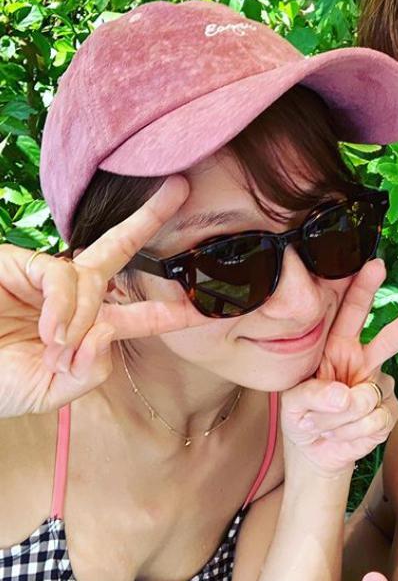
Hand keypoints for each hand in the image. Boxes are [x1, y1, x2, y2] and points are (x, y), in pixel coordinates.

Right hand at [0, 176, 208, 416]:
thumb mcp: (49, 391)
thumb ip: (87, 373)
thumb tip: (108, 334)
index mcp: (81, 327)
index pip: (130, 316)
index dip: (162, 314)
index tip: (196, 310)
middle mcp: (69, 295)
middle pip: (117, 250)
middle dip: (148, 219)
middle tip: (181, 189)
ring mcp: (44, 277)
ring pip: (91, 277)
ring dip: (81, 315)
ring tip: (54, 345)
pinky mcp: (18, 264)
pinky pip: (61, 276)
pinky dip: (63, 305)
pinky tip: (50, 330)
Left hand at [281, 259, 397, 474]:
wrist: (315, 453)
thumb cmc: (301, 417)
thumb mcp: (292, 403)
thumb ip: (312, 396)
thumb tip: (347, 395)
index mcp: (334, 346)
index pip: (350, 312)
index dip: (362, 288)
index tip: (376, 265)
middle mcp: (361, 361)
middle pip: (390, 338)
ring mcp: (377, 386)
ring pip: (367, 398)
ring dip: (339, 420)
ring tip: (323, 426)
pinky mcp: (388, 412)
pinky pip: (374, 421)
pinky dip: (353, 434)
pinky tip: (341, 435)